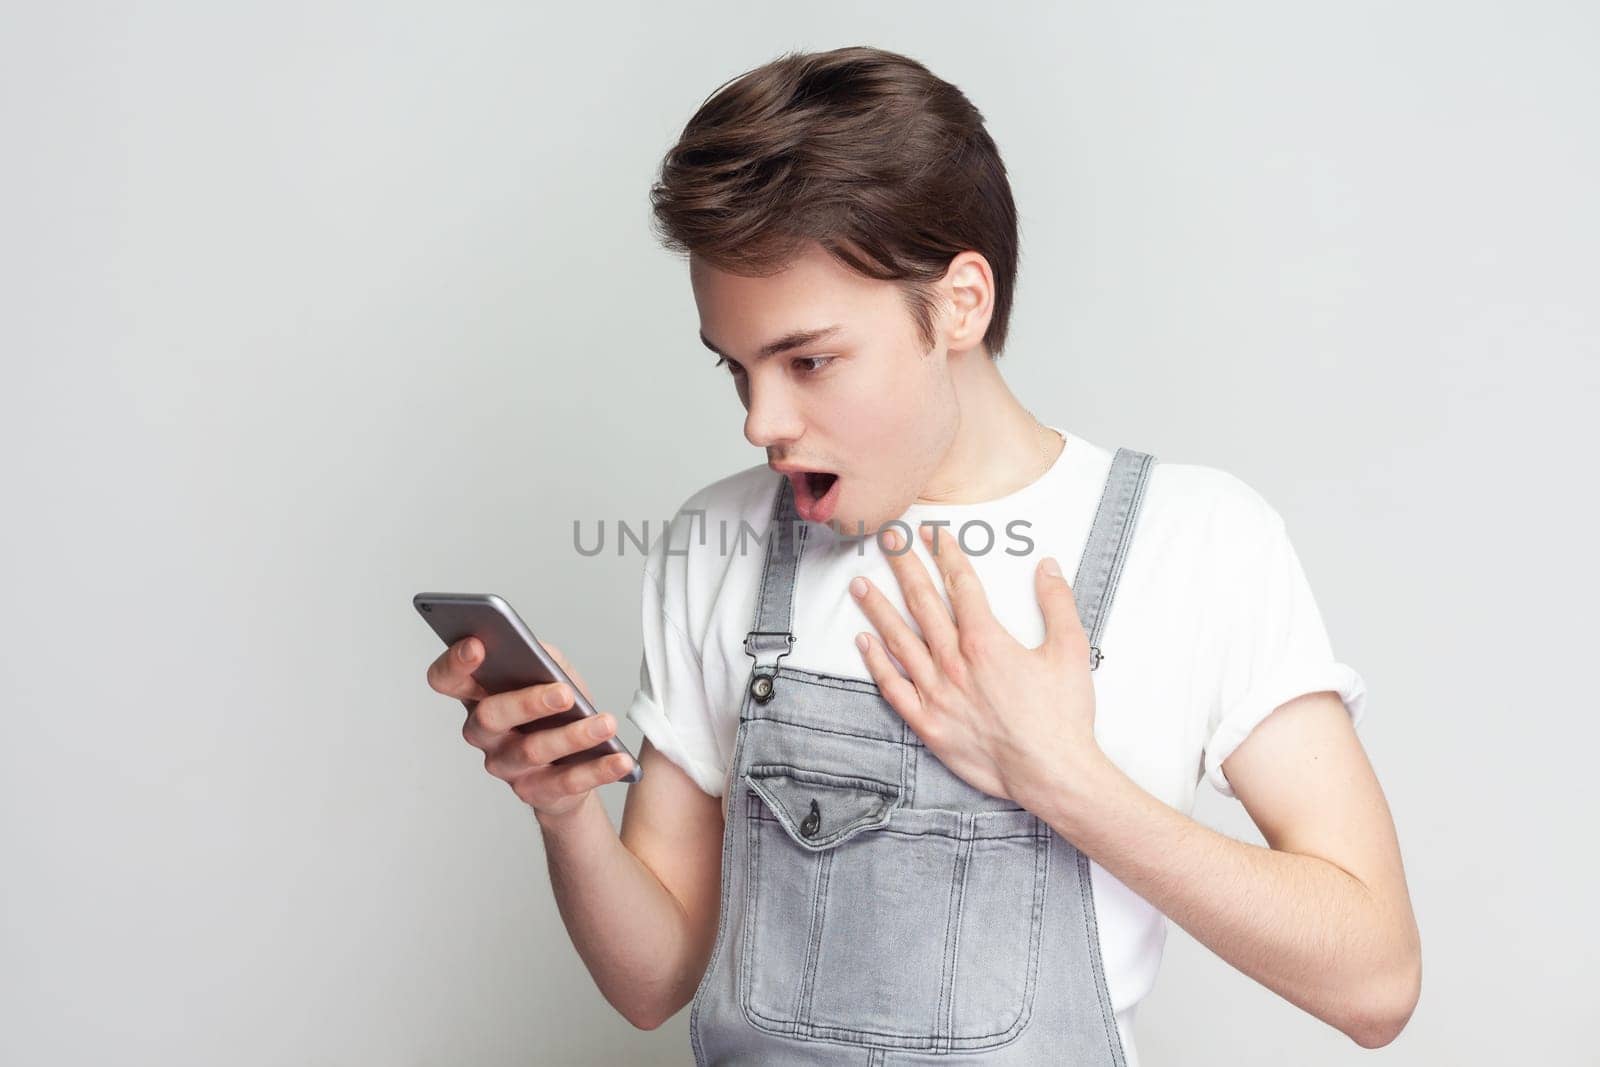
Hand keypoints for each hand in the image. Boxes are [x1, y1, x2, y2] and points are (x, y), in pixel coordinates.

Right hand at [425, 636, 635, 817]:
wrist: (576, 765)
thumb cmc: (557, 710)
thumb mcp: (553, 674)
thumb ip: (542, 658)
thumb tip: (539, 652)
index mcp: (479, 697)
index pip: (447, 680)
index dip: (454, 663)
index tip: (478, 645)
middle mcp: (484, 734)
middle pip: (489, 717)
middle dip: (527, 702)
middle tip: (564, 692)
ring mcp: (506, 766)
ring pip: (531, 751)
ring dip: (573, 735)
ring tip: (606, 723)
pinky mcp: (535, 793)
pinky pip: (566, 782)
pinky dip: (598, 770)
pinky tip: (620, 759)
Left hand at [848, 524, 1103, 807]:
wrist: (1052, 773)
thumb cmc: (1063, 716)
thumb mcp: (1070, 650)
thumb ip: (1057, 603)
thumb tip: (1047, 566)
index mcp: (986, 640)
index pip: (960, 584)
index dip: (945, 554)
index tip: (931, 533)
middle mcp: (954, 661)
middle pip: (922, 602)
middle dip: (903, 566)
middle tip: (886, 539)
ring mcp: (936, 692)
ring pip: (899, 640)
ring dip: (878, 608)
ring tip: (860, 584)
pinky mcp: (928, 722)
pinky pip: (894, 687)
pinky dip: (877, 663)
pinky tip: (864, 642)